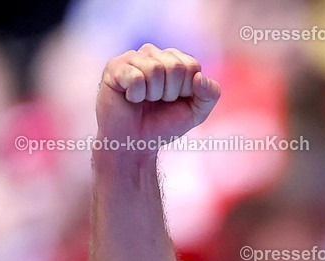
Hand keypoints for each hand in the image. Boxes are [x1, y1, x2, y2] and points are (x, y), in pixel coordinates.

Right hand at [96, 43, 220, 154]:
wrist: (136, 143)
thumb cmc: (164, 124)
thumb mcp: (197, 112)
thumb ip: (210, 94)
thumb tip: (199, 77)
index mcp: (174, 60)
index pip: (192, 66)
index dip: (187, 90)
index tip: (175, 100)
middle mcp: (153, 54)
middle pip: (175, 66)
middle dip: (171, 93)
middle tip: (158, 101)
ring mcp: (132, 58)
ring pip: (155, 69)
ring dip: (153, 95)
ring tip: (144, 100)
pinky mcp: (114, 67)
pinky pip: (135, 77)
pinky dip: (136, 95)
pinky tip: (130, 97)